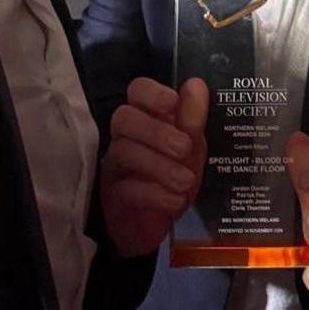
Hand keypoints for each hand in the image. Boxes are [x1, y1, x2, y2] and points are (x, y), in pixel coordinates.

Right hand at [99, 77, 208, 257]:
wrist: (159, 225)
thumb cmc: (174, 175)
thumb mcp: (192, 148)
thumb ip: (192, 119)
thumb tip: (195, 85)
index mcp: (147, 117)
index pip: (137, 91)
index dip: (152, 93)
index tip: (173, 103)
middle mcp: (126, 135)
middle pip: (124, 118)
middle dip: (155, 131)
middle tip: (184, 148)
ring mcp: (116, 164)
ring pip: (125, 152)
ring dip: (160, 166)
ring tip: (186, 181)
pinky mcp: (113, 194)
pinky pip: (127, 189)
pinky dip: (155, 194)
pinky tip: (175, 200)